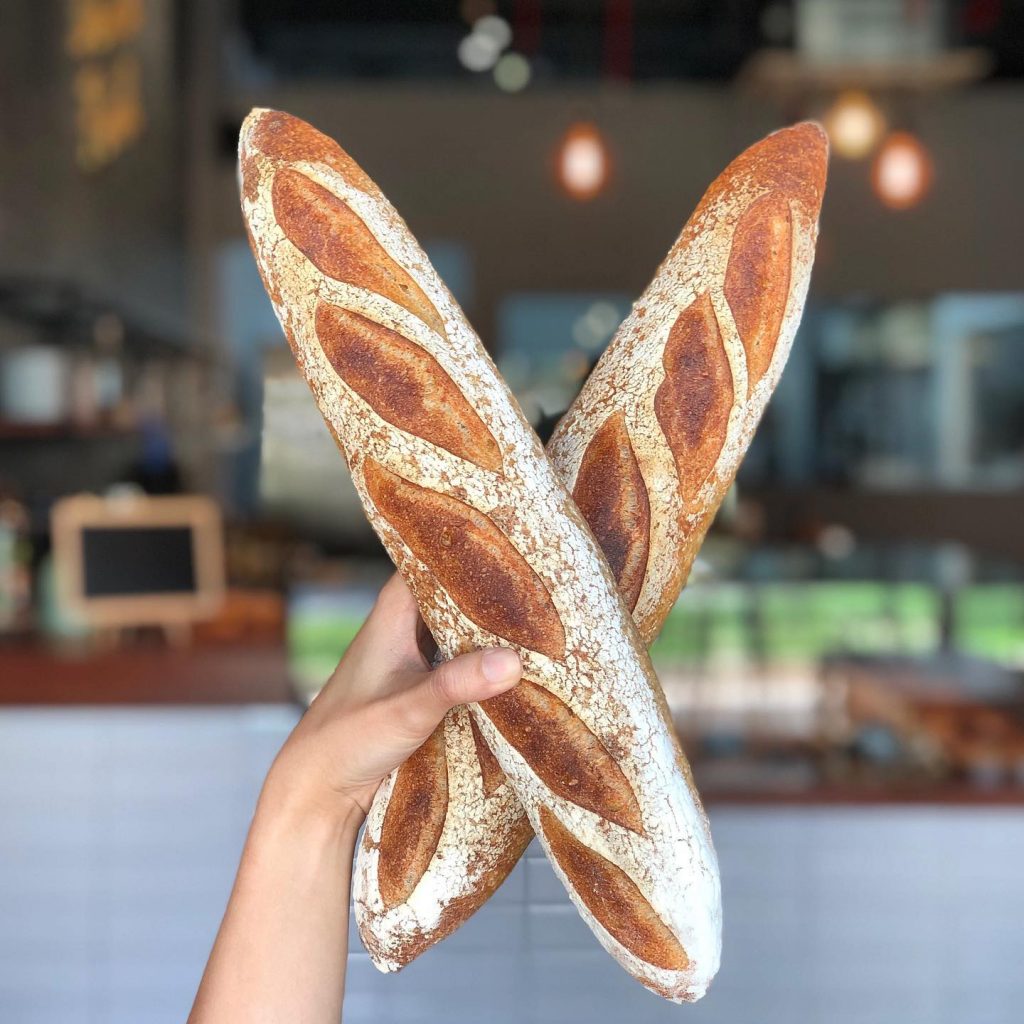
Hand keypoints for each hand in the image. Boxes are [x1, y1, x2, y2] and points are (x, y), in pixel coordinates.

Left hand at [267, 573, 522, 821]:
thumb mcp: (408, 707)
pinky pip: (460, 662)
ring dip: (489, 629)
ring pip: (458, 630)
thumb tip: (514, 662)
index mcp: (392, 613)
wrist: (320, 789)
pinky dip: (483, 661)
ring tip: (541, 617)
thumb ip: (459, 682)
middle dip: (490, 591)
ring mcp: (412, 659)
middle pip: (452, 594)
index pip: (431, 559)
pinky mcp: (421, 688)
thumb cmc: (348, 737)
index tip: (512, 539)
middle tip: (541, 581)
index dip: (466, 548)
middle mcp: (402, 628)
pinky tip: (516, 664)